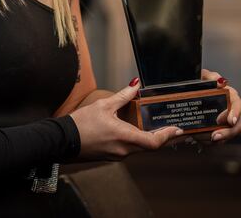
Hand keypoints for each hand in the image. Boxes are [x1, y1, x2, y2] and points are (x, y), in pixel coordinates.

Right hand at [69, 79, 183, 160]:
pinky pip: (129, 149)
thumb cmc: (81, 124)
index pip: (154, 142)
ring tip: (157, 128)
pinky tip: (136, 131)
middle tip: (173, 129)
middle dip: (163, 137)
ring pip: (139, 148)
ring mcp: (117, 155)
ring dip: (149, 139)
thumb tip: (135, 84)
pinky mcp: (111, 155)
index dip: (168, 136)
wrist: (62, 141)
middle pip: (150, 146)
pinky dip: (137, 141)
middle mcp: (124, 150)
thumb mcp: (103, 106)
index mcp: (125, 138)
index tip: (178, 130)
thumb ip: (123, 96)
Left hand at [201, 68, 240, 142]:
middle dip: (228, 132)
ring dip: (219, 139)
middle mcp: (230, 110)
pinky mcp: (217, 129)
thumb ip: (210, 76)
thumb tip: (218, 80)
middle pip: (237, 124)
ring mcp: (225, 121)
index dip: (235, 113)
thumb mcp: (203, 77)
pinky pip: (218, 138)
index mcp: (230, 96)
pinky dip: (210, 141)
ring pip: (228, 134)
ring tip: (206, 139)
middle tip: (215, 136)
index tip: (229, 121)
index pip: (237, 105)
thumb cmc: (199, 83)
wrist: (189, 93)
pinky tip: (200, 140)